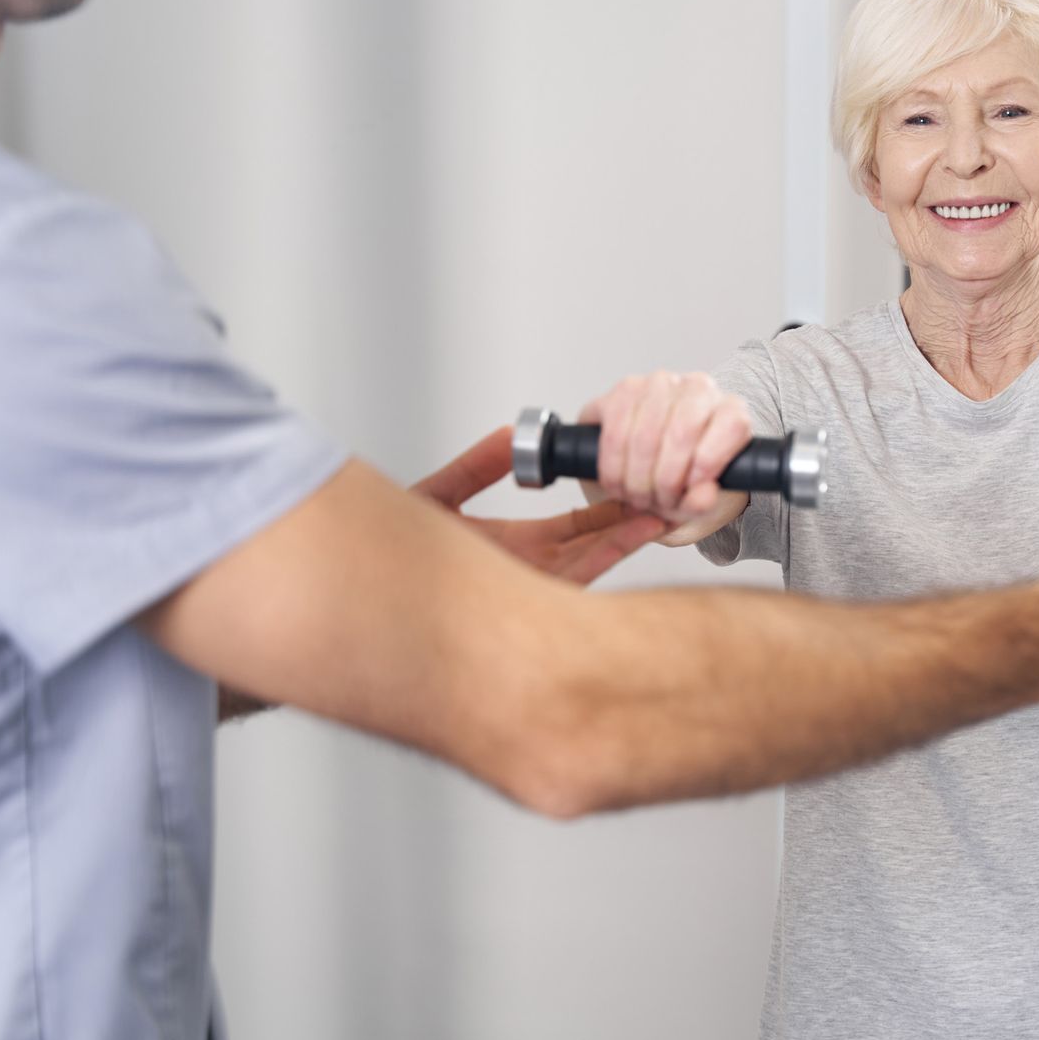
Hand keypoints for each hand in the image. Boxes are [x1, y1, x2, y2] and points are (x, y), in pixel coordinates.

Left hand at [413, 428, 665, 583]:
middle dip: (632, 521)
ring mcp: (532, 590)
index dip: (606, 508)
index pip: (573, 527)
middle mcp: (531, 572)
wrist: (370, 595)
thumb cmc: (396, 561)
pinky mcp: (529, 602)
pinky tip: (637, 534)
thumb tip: (505, 437)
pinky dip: (612, 555)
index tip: (631, 485)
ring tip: (665, 509)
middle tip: (667, 494)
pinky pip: (581, 581)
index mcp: (515, 547)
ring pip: (597, 559)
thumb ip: (473, 468)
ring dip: (631, 535)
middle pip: (596, 543)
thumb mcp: (437, 499)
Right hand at [578, 371, 754, 523]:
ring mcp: (660, 384)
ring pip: (645, 435)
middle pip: (682, 433)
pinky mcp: (625, 389)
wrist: (651, 468)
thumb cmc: (683, 481)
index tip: (690, 492)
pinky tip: (616, 482)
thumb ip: (703, 502)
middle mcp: (698, 388)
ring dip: (636, 478)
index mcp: (731, 410)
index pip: (730, 426)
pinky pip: (615, 431)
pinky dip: (613, 466)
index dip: (708, 465)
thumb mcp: (698, 501)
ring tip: (638, 497)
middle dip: (664, 481)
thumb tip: (702, 496)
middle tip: (657, 503)